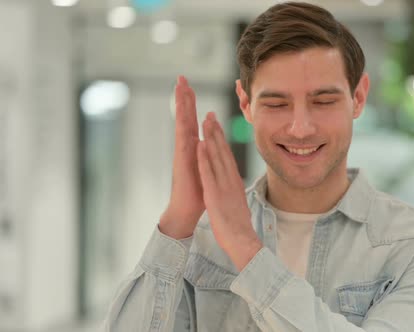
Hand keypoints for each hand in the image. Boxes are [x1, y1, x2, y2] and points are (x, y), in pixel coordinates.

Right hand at [159, 76, 204, 238]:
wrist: (187, 209)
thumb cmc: (198, 191)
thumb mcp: (207, 168)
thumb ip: (208, 155)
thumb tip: (210, 144)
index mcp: (194, 147)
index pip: (193, 120)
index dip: (192, 103)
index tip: (190, 86)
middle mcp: (186, 147)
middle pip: (185, 117)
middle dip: (184, 98)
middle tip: (181, 78)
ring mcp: (182, 154)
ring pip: (182, 125)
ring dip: (181, 107)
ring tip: (180, 90)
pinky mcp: (182, 164)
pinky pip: (183, 145)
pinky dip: (185, 132)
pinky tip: (185, 120)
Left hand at [198, 112, 262, 270]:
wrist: (242, 240)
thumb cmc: (239, 227)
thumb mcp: (239, 205)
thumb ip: (236, 194)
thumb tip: (236, 189)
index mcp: (235, 183)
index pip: (228, 157)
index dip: (222, 140)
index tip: (217, 126)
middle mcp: (231, 180)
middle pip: (223, 152)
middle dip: (217, 132)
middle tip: (211, 115)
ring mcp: (223, 185)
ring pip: (216, 157)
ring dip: (211, 138)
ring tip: (206, 121)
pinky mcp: (214, 193)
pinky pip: (208, 172)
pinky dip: (204, 157)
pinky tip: (200, 144)